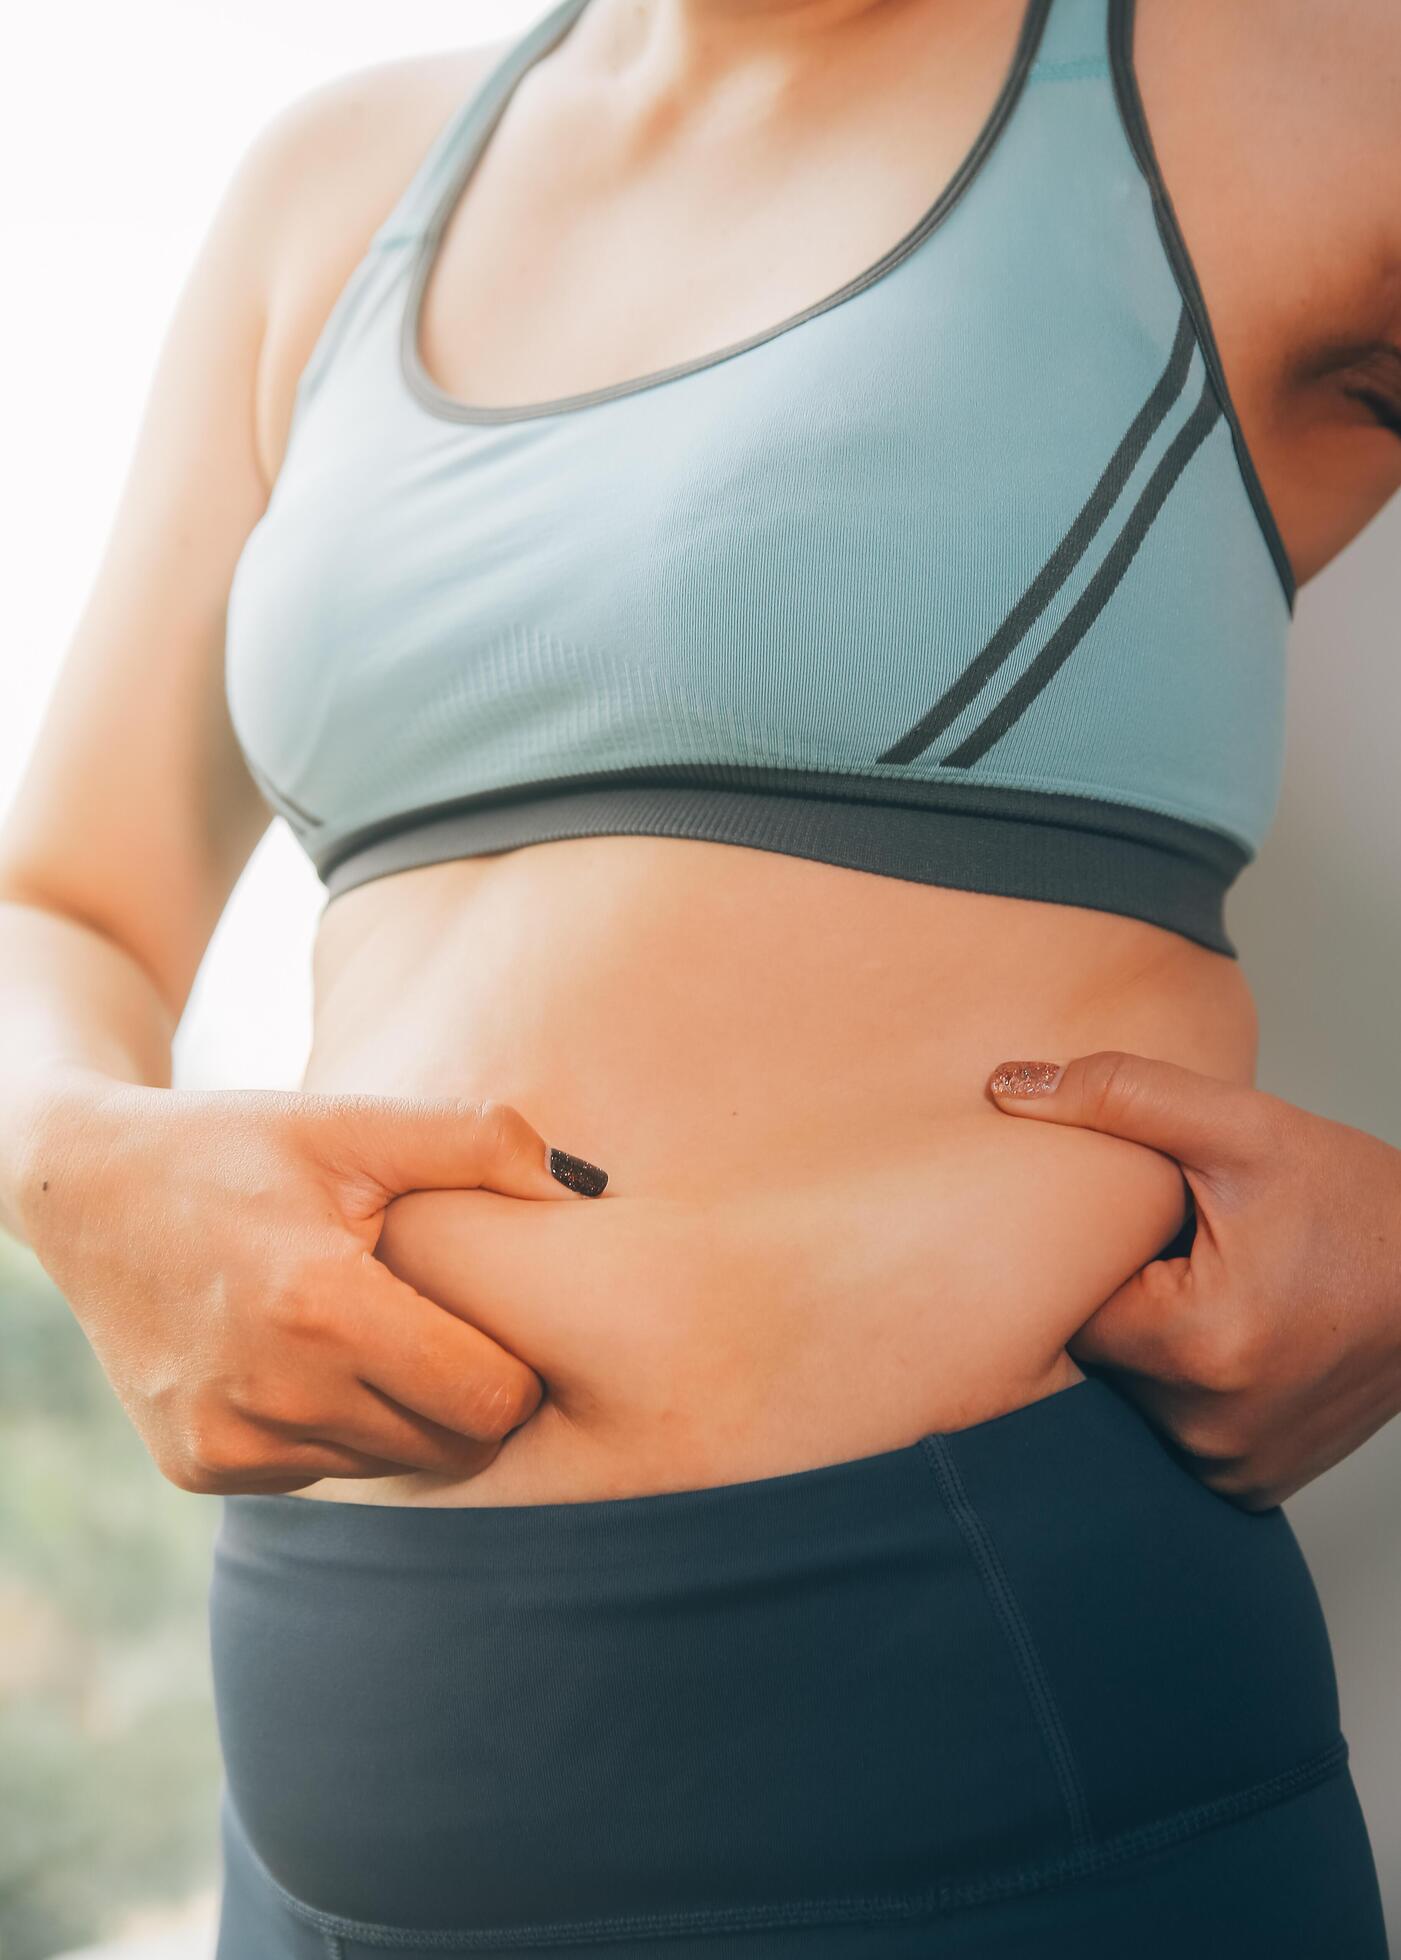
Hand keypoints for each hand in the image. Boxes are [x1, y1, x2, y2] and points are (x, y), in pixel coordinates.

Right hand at [17, 1075, 607, 1493]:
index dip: (516, 1366)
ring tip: (369, 1328)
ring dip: (401, 1412)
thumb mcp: (350, 1120)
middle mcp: (269, 1393)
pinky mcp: (199, 1468)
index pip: (487, 1400)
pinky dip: (334, 1425)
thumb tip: (582, 1186)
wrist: (88, 1193)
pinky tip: (306, 1355)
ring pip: (389, 1466)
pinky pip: (320, 1471)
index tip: (502, 1321)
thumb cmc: (239, 1147)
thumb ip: (475, 1139)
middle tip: (443, 1322)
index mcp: (319, 1306)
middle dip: (466, 1393)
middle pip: (448, 1446)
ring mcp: (227, 1443)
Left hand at [984, 1052, 1400, 1508]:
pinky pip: (1176, 1432)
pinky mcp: (1252, 1487)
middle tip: (1186, 1255)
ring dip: (1151, 1350)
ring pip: (1131, 1398)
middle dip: (1121, 1302)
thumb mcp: (1241, 1128)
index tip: (1147, 1229)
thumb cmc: (1359, 1203)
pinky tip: (1234, 1340)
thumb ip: (1121, 1096)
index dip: (1093, 1259)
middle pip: (1095, 1359)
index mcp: (1194, 1350)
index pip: (1066, 1307)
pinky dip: (1186, 1390)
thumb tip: (1007, 1085)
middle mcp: (1209, 1432)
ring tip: (1214, 1295)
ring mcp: (1232, 1471)